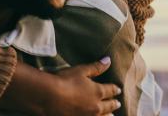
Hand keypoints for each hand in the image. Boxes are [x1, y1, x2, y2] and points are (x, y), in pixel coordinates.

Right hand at [0, 58, 120, 115]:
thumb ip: (96, 67)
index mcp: (98, 92)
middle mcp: (95, 107)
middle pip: (109, 106)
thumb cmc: (64, 81)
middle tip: (118, 104)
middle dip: (114, 104)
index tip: (118, 90)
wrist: (49, 97)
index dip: (115, 89)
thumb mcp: (81, 70)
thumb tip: (108, 60)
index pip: (110, 90)